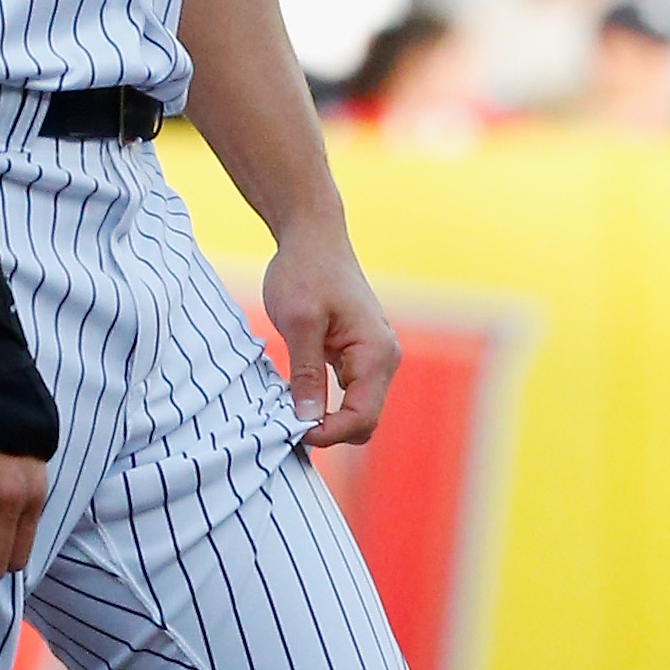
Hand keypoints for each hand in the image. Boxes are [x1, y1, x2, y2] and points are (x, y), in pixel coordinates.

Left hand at [262, 224, 399, 448]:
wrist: (312, 235)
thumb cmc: (305, 271)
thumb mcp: (298, 321)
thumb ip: (306, 373)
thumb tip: (307, 420)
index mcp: (376, 354)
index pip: (362, 417)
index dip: (329, 434)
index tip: (292, 433)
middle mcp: (384, 359)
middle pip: (363, 420)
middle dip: (329, 430)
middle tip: (285, 425)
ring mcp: (373, 357)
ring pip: (356, 408)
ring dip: (326, 417)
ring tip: (287, 413)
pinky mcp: (357, 354)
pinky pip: (347, 392)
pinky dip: (325, 402)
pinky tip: (295, 397)